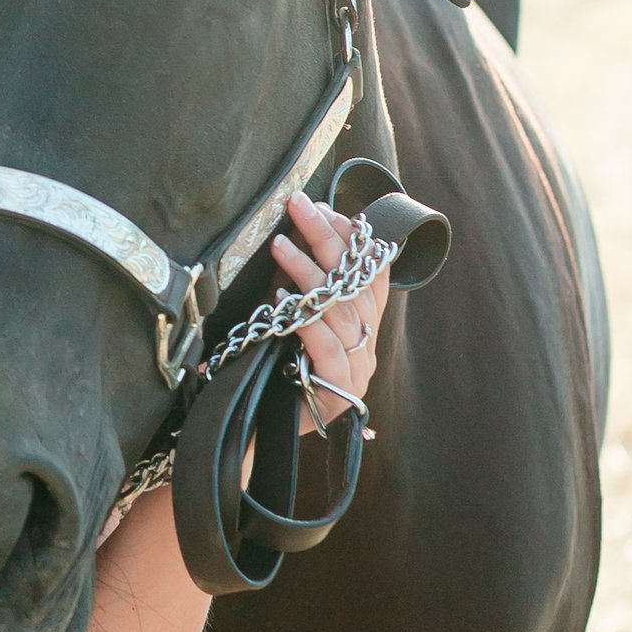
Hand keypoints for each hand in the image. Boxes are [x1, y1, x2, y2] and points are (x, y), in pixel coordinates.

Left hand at [272, 188, 390, 434]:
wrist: (261, 427)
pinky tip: (285, 298)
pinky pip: (328, 349)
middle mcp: (367, 344)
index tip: (326, 206)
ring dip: (309, 273)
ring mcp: (356, 369)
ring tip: (280, 244)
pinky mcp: (338, 393)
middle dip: (328, 237)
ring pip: (340, 311)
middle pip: (354, 283)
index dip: (353, 237)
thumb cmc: (276, 365)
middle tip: (299, 204)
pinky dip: (308, 321)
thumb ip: (303, 282)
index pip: (370, 272)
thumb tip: (297, 230)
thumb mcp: (292, 314)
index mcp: (364, 324)